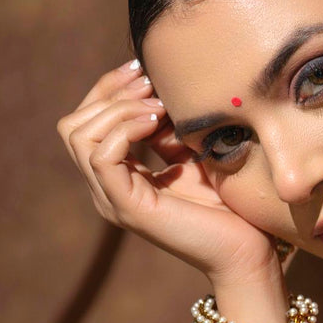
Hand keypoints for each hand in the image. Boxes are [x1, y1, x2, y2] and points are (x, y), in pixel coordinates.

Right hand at [57, 59, 280, 284]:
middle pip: (74, 124)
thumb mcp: (195, 158)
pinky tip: (157, 123)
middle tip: (150, 83)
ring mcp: (114, 198)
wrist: (248, 253)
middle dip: (110, 93)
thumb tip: (158, 94)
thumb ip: (170, 134)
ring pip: (80, 135)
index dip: (110, 89)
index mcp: (121, 176)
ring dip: (119, 109)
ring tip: (159, 107)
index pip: (88, 121)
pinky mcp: (128, 207)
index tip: (142, 68)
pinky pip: (101, 156)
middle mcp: (108, 187)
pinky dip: (125, 129)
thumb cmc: (232, 208)